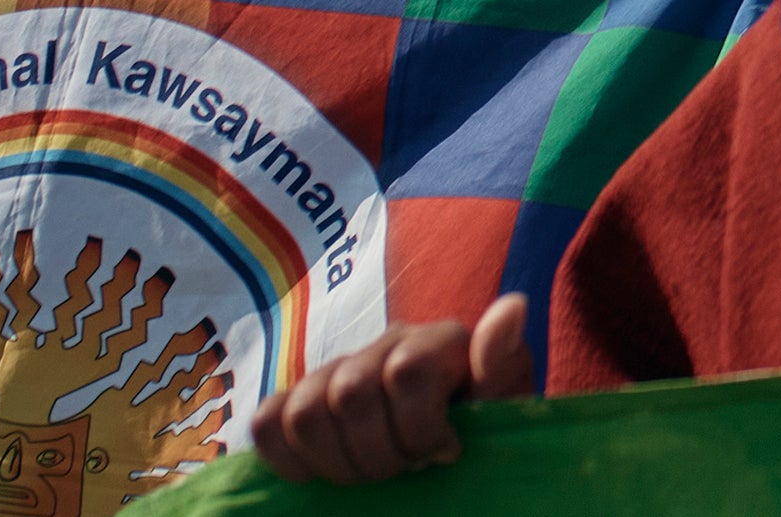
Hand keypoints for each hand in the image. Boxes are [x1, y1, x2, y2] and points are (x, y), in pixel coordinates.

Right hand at [255, 294, 528, 483]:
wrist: (451, 458)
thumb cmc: (483, 433)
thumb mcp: (505, 405)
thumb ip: (503, 363)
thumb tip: (512, 306)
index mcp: (437, 340)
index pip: (405, 372)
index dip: (420, 429)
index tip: (446, 454)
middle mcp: (386, 343)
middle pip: (351, 395)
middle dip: (380, 453)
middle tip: (406, 472)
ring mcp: (338, 369)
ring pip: (305, 412)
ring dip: (338, 462)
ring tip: (372, 474)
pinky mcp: (299, 399)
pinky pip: (269, 422)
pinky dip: (290, 458)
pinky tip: (326, 473)